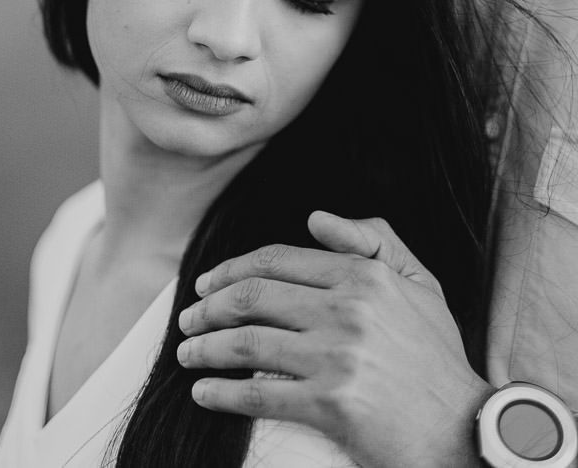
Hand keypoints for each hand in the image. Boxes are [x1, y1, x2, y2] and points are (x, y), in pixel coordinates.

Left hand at [177, 213, 490, 467]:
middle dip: (207, 307)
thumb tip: (315, 218)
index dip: (230, 269)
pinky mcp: (331, 406)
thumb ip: (371, 238)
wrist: (461, 427)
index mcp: (362, 274)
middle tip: (187, 319)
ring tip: (186, 352)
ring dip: (205, 347)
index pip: (276, 260)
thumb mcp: (418, 282)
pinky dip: (222, 392)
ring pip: (248, 342)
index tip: (206, 283)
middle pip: (252, 296)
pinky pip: (260, 394)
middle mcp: (346, 309)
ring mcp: (337, 357)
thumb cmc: (435, 353)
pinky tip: (203, 392)